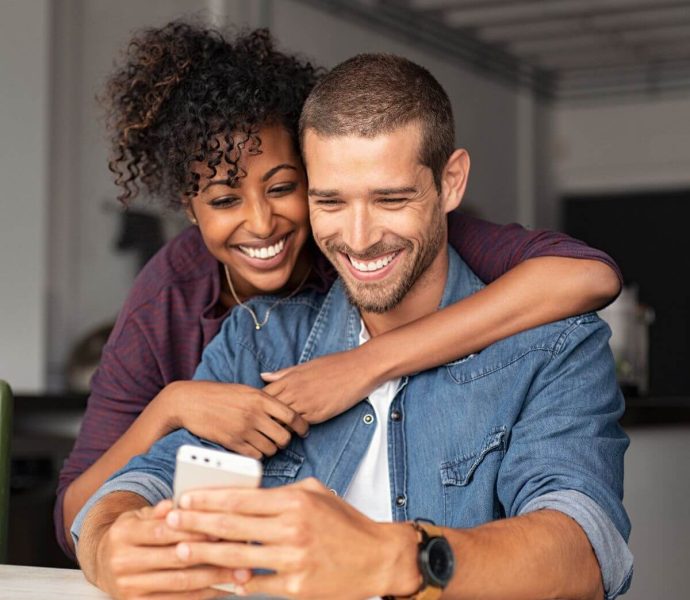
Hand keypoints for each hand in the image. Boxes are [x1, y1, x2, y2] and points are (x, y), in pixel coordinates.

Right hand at [93, 499, 235, 598]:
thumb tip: (177, 504)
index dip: (194, 530)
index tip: (221, 529)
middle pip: (175, 558)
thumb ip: (160, 510)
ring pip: (179, 582)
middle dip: (211, 554)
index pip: (164, 531)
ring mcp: (128, 587)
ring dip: (213, 577)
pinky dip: (202, 594)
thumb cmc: (131, 535)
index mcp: (123, 533)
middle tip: (238, 550)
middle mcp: (121, 561)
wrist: (103, 564)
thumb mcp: (139, 516)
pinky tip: (221, 587)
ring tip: (239, 571)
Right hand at [156, 381, 308, 458]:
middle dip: (285, 440)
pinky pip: (255, 456)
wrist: (190, 401)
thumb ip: (264, 400)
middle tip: (279, 439)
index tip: (303, 430)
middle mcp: (254, 414)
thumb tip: (284, 412)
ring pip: (271, 449)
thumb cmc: (218, 394)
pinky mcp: (232, 443)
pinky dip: (257, 455)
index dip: (302, 426)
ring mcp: (243, 429)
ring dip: (271, 449)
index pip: (292, 415)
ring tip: (264, 443)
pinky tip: (252, 448)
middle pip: (284, 436)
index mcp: (260, 398)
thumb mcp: (245, 390)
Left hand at [166, 478, 420, 598]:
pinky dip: (234, 582)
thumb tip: (246, 495)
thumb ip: (281, 492)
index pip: (241, 499)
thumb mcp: (316, 493)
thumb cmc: (345, 522)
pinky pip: (255, 585)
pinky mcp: (296, 587)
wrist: (377, 557)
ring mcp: (293, 560)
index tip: (186, 499)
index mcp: (295, 501)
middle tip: (171, 521)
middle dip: (197, 523)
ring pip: (237, 557)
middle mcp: (292, 528)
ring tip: (182, 549)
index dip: (209, 499)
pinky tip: (215, 578)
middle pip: (232, 526)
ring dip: (205, 553)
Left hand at [261, 346, 379, 423]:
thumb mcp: (306, 365)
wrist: (359, 369)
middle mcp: (294, 391)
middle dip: (264, 419)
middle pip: (269, 410)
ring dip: (278, 427)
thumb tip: (264, 376)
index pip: (263, 395)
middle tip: (263, 426)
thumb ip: (284, 373)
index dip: (259, 405)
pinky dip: (294, 430)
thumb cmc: (335, 364)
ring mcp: (305, 404)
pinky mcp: (318, 415)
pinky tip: (295, 431)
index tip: (259, 411)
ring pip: (282, 421)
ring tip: (277, 432)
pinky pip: (299, 426)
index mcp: (290, 378)